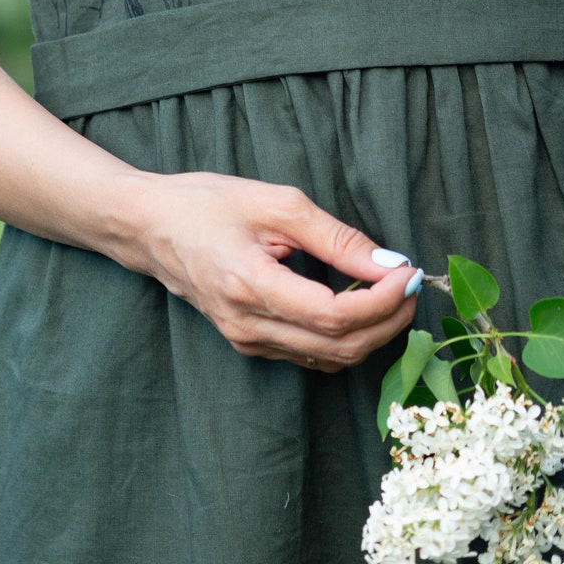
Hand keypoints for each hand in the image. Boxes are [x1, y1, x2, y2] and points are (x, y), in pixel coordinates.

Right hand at [121, 172, 421, 371]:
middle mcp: (249, 326)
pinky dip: (347, 337)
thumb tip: (390, 263)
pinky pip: (312, 356)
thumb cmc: (208, 205)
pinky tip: (361, 307)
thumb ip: (338, 239)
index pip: (335, 316)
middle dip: (389, 321)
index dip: (383, 301)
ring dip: (373, 333)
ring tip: (394, 294)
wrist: (150, 228)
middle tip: (412, 285)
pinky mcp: (250, 343)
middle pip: (340, 346)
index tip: (410, 273)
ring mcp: (248, 341)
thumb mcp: (279, 205)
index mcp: (251, 286)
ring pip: (330, 358)